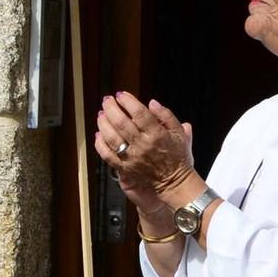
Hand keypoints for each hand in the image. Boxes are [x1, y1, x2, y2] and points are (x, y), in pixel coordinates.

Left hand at [95, 91, 197, 211]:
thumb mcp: (179, 133)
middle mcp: (143, 145)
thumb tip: (152, 103)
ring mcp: (132, 157)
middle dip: (111, 108)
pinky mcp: (125, 168)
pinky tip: (98, 134)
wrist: (174, 182)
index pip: (139, 113)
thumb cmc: (177, 156)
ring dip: (103, 123)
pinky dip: (100, 144)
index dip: (128, 102)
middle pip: (122, 123)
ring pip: (112, 137)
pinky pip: (107, 155)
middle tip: (107, 100)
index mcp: (157, 135)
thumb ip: (166, 116)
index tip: (121, 95)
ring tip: (101, 114)